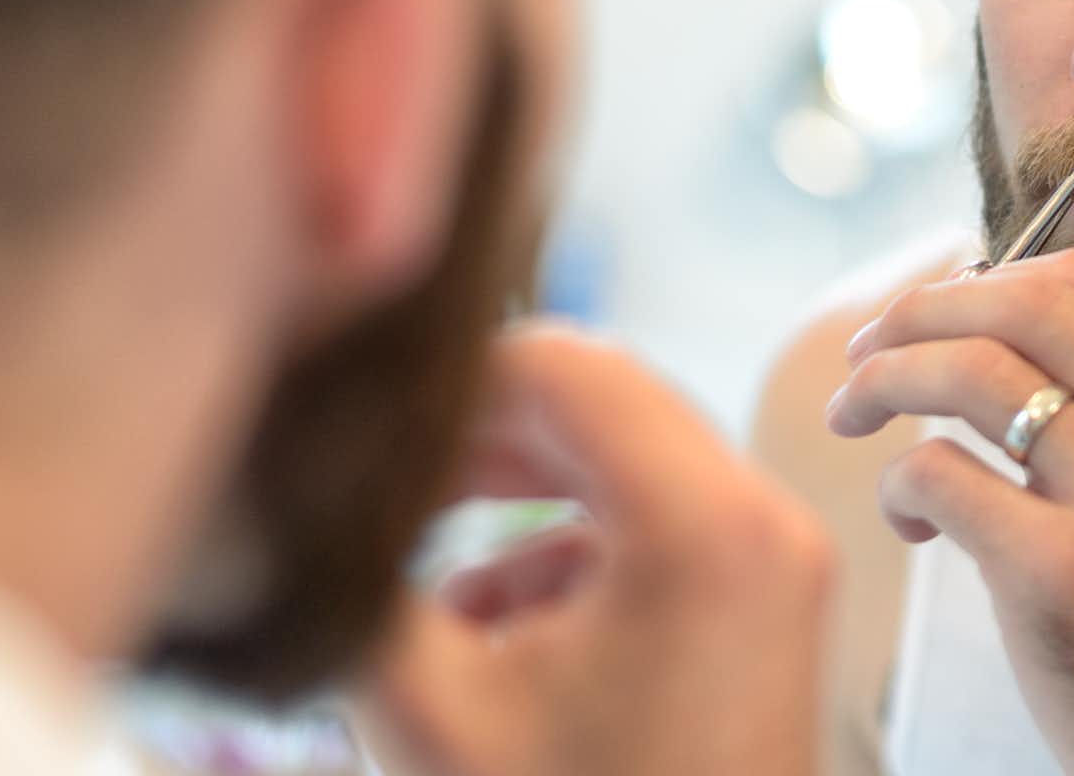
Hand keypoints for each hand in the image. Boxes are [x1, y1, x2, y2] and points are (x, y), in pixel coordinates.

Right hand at [357, 324, 834, 775]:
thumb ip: (361, 582)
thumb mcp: (433, 711)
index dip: (449, 381)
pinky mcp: (768, 609)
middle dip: (479, 433)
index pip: (564, 362)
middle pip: (604, 399)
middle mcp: (765, 521)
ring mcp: (780, 565)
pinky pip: (661, 525)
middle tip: (380, 478)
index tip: (367, 429)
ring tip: (415, 547)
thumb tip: (293, 495)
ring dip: (517, 489)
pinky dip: (569, 547)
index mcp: (703, 525)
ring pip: (630, 459)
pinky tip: (481, 620)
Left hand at [828, 248, 1073, 774]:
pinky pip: (936, 475)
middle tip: (864, 352)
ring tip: (852, 416)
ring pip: (969, 374)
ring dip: (882, 382)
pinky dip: (896, 486)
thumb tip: (979, 298)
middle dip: (918, 313)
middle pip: (1024, 306)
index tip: (926, 314)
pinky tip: (912, 524)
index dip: (981, 279)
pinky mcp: (1063, 574)